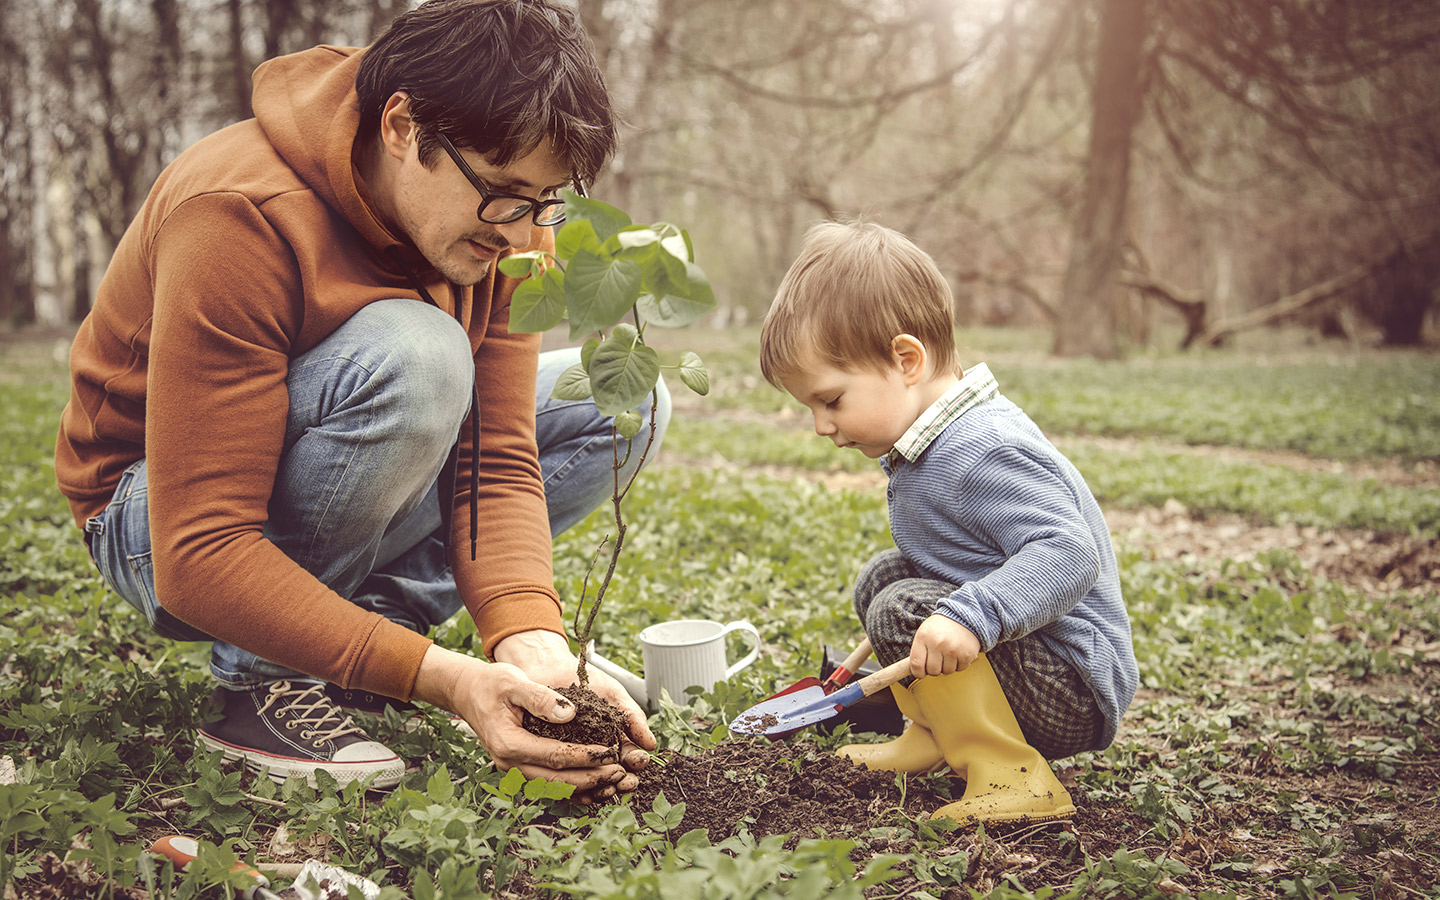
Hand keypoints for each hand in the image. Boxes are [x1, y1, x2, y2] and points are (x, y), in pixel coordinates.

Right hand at [491, 631, 656, 792]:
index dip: (585, 756)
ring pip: (553, 787)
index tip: (611, 753)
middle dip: (590, 778)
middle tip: (619, 773)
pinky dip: (571, 788)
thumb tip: (569, 713)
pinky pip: (547, 784)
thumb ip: (540, 697)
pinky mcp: (520, 767)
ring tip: (612, 782)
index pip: (555, 756)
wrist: (468, 693)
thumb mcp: (514, 681)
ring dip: (584, 787)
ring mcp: (513, 769)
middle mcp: (509, 763)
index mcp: (509, 743)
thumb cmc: (491, 684)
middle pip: (556, 780)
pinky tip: (594, 786)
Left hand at [909, 614, 979, 678]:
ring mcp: (953, 649)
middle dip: (933, 669)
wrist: (962, 616)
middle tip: (937, 659)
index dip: (918, 672)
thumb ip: (918, 651)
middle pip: (932, 671)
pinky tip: (957, 653)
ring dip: (946, 666)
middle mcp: (938, 643)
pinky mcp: (967, 654)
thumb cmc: (940, 627)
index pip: (916, 664)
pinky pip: (959, 669)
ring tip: (948, 653)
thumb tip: (913, 671)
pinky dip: (958, 664)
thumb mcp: (924, 633)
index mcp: (924, 637)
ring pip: (946, 671)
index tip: (920, 673)